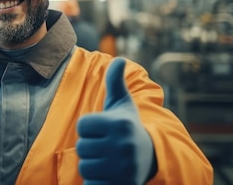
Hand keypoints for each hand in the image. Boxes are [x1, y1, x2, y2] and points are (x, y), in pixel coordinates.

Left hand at [76, 57, 154, 184]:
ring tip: (107, 160)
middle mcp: (123, 146)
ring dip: (92, 164)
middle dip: (90, 147)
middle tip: (105, 146)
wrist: (150, 159)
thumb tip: (119, 59)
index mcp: (120, 125)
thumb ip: (116, 81)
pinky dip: (96, 181)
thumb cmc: (128, 126)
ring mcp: (122, 169)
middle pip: (82, 148)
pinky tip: (108, 175)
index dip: (88, 128)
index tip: (101, 129)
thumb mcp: (123, 104)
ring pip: (85, 168)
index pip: (82, 125)